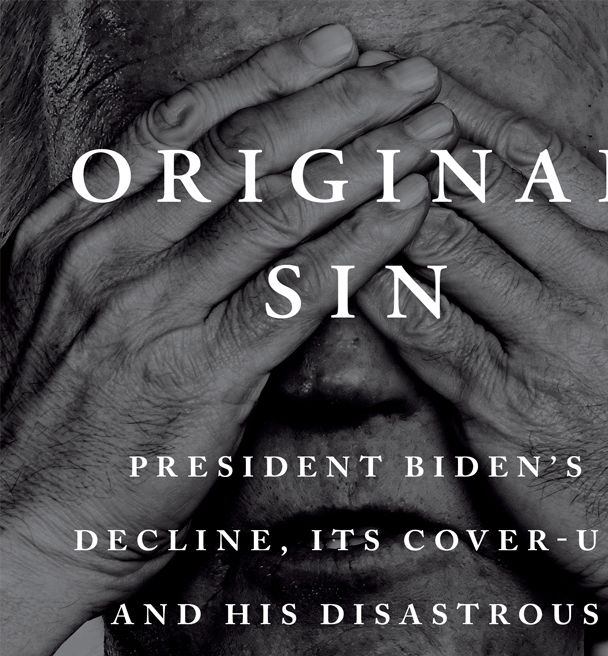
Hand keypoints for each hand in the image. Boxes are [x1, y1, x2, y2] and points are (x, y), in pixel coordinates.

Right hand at [0, 26, 454, 655]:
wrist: (19, 521)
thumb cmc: (63, 418)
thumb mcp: (69, 303)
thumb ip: (132, 240)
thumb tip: (214, 190)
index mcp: (73, 222)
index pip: (183, 123)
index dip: (268, 76)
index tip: (337, 48)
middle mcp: (109, 249)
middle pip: (241, 148)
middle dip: (338, 102)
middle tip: (412, 77)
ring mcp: (152, 306)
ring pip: (275, 206)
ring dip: (366, 159)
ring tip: (432, 134)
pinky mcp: (199, 371)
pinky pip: (296, 289)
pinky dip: (362, 241)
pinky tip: (411, 210)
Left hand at [358, 69, 607, 655]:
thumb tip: (562, 169)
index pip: (541, 151)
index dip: (465, 112)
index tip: (413, 94)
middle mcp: (603, 283)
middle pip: (479, 179)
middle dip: (405, 145)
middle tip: (351, 130)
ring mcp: (549, 340)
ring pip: (436, 239)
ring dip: (377, 211)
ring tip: (331, 195)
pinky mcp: (497, 399)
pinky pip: (410, 322)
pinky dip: (367, 287)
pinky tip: (336, 272)